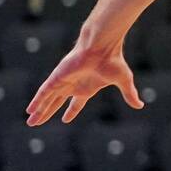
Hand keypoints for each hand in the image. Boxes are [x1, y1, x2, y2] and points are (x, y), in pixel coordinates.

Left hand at [26, 42, 142, 125]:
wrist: (102, 46)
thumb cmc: (113, 61)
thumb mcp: (123, 81)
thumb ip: (129, 94)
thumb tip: (141, 105)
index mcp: (87, 87)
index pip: (76, 103)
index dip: (71, 111)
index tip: (65, 119)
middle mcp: (73, 85)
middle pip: (56, 103)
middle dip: (47, 113)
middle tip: (37, 123)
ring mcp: (63, 81)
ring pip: (48, 99)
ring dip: (39, 111)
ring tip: (31, 122)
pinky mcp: (57, 78)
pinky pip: (44, 92)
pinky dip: (37, 101)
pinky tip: (30, 110)